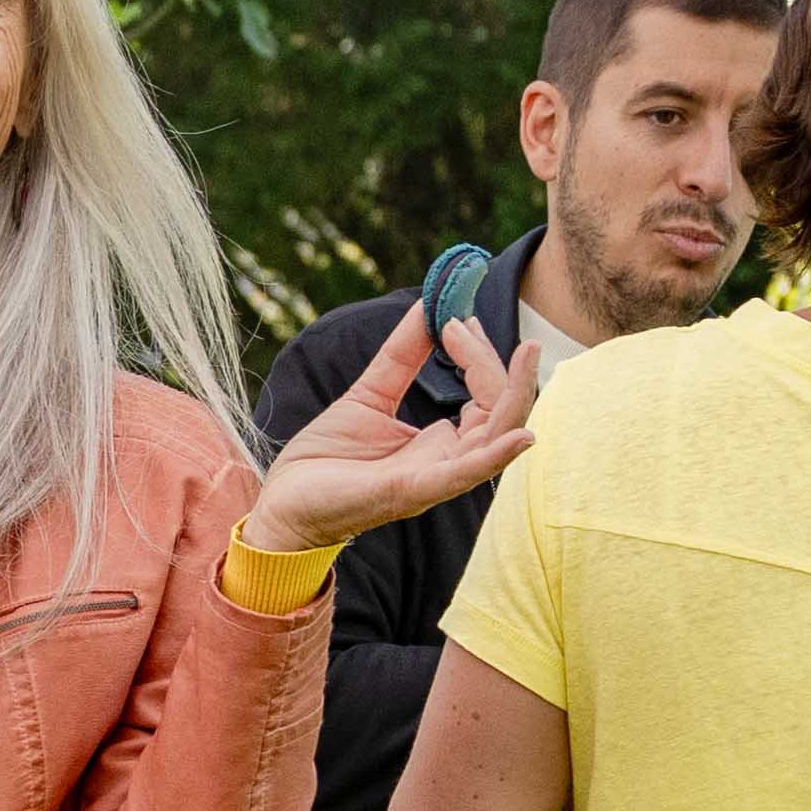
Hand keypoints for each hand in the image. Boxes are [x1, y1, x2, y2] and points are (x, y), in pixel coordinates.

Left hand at [244, 306, 539, 554]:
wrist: (285, 504)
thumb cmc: (326, 462)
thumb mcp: (368, 395)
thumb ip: (401, 355)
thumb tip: (428, 305)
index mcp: (440, 444)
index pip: (486, 397)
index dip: (480, 356)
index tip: (458, 320)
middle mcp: (446, 462)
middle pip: (500, 412)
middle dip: (497, 365)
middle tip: (469, 322)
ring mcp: (432, 478)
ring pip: (496, 438)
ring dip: (514, 395)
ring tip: (526, 352)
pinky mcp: (410, 492)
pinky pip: (463, 476)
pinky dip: (493, 457)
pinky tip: (519, 436)